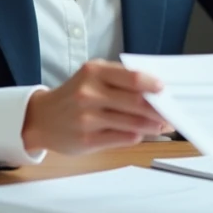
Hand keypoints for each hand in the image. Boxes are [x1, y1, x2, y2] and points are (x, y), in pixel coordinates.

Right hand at [21, 60, 169, 154]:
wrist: (41, 119)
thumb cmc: (74, 96)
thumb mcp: (91, 78)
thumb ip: (120, 81)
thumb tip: (156, 91)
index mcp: (94, 72)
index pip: (131, 77)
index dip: (152, 84)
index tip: (165, 90)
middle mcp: (89, 93)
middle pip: (136, 102)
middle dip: (158, 109)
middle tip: (172, 113)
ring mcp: (88, 118)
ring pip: (132, 123)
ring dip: (153, 126)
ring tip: (163, 125)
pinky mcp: (88, 140)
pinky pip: (122, 138)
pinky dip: (137, 136)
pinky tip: (142, 133)